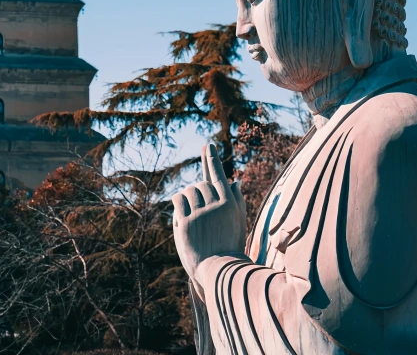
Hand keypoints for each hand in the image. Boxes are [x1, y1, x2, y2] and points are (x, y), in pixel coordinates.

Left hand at [172, 144, 246, 295]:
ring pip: (189, 191)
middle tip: (199, 210)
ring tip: (192, 215)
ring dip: (187, 198)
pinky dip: (178, 204)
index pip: (218, 175)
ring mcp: (201, 213)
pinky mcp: (187, 222)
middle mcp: (216, 205)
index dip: (212, 159)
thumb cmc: (230, 246)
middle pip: (201, 184)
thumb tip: (235, 181)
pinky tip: (182, 215)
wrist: (220, 270)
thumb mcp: (238, 222)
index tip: (208, 146)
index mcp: (230, 203)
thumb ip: (236, 201)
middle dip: (197, 193)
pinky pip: (178, 201)